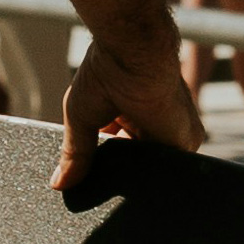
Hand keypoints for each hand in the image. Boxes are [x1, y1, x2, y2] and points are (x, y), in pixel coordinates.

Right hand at [51, 31, 204, 192]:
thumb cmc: (104, 71)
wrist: (132, 55)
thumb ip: (75, 153)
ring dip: (133, 177)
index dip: (104, 164)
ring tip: (111, 182)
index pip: (120, 149)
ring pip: (151, 168)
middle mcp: (154, 124)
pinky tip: (130, 177)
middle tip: (93, 188)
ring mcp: (172, 133)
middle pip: (136, 163)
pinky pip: (166, 169)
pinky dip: (149, 176)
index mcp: (130, 114)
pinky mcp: (186, 140)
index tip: (86, 178)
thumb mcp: (80, 116)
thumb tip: (57, 183)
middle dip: (117, 174)